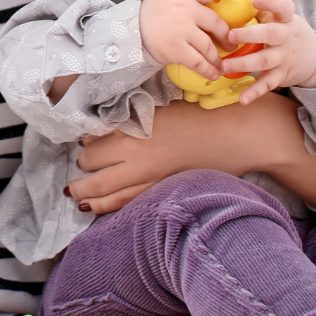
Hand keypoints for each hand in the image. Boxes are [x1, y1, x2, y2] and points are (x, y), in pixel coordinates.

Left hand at [64, 94, 307, 213]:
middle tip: (78, 171)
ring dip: (87, 194)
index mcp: (135, 126)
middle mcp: (136, 152)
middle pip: (92, 164)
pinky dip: (109, 207)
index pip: (94, 139)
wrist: (239, 133)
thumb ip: (135, 119)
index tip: (82, 144)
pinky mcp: (163, 190)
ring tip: (76, 195)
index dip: (85, 143)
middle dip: (82, 169)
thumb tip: (108, 128)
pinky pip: (128, 203)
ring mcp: (149, 175)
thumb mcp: (163, 107)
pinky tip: (96, 208)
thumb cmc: (204, 114)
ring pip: (106, 191)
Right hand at [138, 0, 243, 78]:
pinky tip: (213, 74)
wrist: (132, 29)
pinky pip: (198, 62)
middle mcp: (185, 10)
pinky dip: (208, 70)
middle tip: (231, 46)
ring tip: (220, 65)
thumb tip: (221, 1)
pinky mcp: (175, 49)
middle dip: (227, 38)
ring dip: (217, 59)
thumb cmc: (158, 13)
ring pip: (209, 47)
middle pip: (216, 25)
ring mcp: (180, 30)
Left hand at [218, 0, 315, 103]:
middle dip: (250, 35)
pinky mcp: (282, 74)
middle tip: (230, 35)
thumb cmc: (287, 32)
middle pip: (270, 34)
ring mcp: (284, 57)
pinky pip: (268, 83)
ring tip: (224, 66)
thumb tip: (233, 0)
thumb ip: (263, 12)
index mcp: (286, 19)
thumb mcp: (281, 19)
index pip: (284, 7)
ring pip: (264, 60)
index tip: (255, 1)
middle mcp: (286, 37)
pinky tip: (243, 99)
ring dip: (243, 63)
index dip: (271, 3)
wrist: (314, 58)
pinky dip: (255, 92)